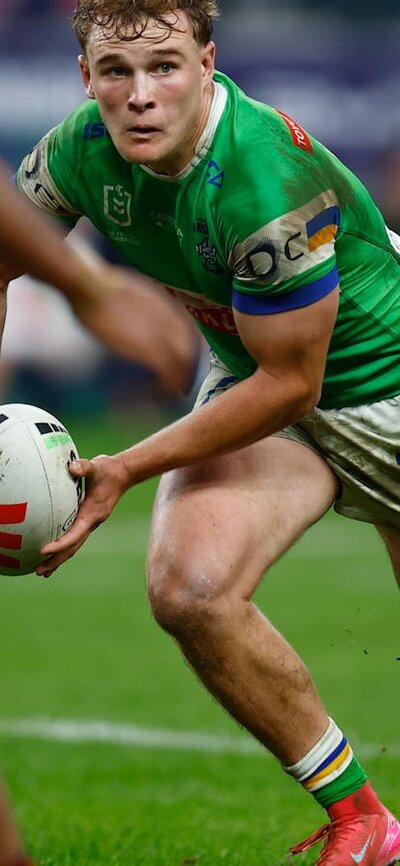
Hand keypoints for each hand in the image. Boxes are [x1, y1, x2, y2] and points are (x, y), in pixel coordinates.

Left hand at [36, 453, 127, 576]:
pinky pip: (74, 538)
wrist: (122, 474)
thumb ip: (84, 467)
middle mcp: (92, 522)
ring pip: (74, 546)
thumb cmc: (108, 470)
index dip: (60, 544)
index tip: (43, 550)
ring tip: (42, 571)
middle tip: (39, 571)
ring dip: (59, 559)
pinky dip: (63, 548)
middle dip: (57, 560)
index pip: (75, 533)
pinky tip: (51, 552)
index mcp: (92, 513)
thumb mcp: (97, 466)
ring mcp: (90, 523)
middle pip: (73, 547)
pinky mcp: (87, 521)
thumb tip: (71, 467)